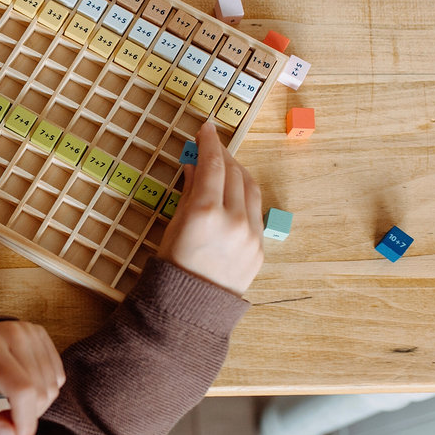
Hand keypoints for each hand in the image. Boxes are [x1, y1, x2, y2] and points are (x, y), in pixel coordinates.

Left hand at [0, 321, 64, 434]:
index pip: (22, 390)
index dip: (25, 422)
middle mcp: (13, 334)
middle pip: (40, 391)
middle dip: (26, 417)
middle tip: (2, 419)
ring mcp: (30, 331)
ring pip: (52, 386)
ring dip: (35, 406)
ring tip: (9, 404)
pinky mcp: (41, 334)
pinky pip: (57, 376)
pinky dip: (43, 392)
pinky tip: (22, 390)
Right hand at [158, 121, 263, 294]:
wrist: (192, 306)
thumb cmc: (174, 265)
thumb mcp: (174, 225)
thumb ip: (189, 192)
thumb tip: (195, 167)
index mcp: (205, 212)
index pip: (212, 164)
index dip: (209, 142)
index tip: (206, 128)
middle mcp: (233, 219)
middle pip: (234, 173)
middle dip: (224, 156)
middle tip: (212, 146)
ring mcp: (251, 234)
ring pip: (251, 189)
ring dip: (238, 173)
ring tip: (225, 167)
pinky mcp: (260, 247)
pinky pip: (256, 212)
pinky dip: (245, 198)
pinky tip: (234, 194)